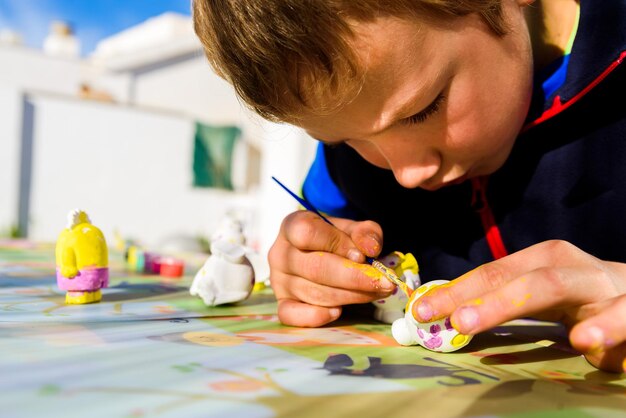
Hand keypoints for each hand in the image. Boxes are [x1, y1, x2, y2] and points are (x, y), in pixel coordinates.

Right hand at [268, 210, 395, 326]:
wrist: (317, 254)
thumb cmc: (333, 239)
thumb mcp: (350, 229)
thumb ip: (364, 233)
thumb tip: (371, 249)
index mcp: (292, 226)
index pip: (308, 233)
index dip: (338, 245)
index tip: (363, 256)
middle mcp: (280, 254)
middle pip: (315, 268)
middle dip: (355, 278)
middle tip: (384, 282)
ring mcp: (279, 281)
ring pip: (315, 293)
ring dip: (351, 296)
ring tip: (376, 292)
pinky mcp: (282, 304)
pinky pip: (293, 315)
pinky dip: (317, 316)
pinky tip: (338, 311)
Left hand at [411, 240, 625, 371]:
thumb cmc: (585, 299)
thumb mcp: (542, 297)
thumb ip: (504, 303)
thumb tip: (450, 315)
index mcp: (544, 260)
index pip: (493, 272)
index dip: (456, 290)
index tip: (422, 310)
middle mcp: (569, 266)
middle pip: (516, 276)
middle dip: (476, 296)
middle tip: (449, 320)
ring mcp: (602, 284)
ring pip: (555, 285)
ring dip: (511, 303)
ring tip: (474, 322)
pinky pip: (621, 314)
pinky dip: (603, 327)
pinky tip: (584, 341)